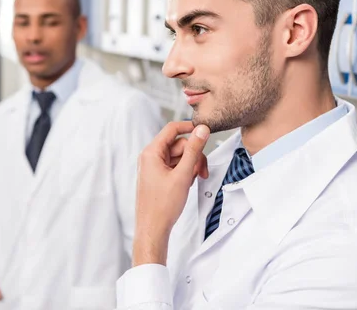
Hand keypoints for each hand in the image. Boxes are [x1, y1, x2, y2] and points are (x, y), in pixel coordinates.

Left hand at [133, 121, 209, 266]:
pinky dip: (184, 172)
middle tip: (201, 171)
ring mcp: (154, 167)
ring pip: (179, 156)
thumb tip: (201, 130)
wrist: (153, 229)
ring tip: (194, 180)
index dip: (189, 127)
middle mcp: (150, 157)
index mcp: (151, 153)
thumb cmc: (163, 206)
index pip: (172, 129)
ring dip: (190, 165)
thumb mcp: (183, 175)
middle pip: (179, 144)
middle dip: (193, 155)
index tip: (205, 131)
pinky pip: (175, 166)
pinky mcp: (158, 176)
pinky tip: (187, 184)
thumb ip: (194, 150)